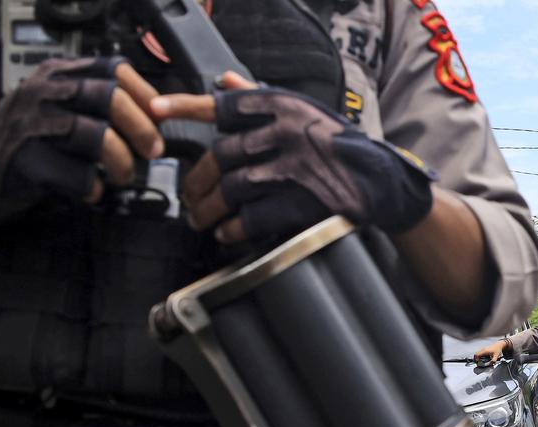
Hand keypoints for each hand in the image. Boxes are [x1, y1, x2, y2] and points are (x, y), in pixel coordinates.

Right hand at [0, 58, 162, 224]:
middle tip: (153, 150)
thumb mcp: (61, 106)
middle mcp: (45, 92)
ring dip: (121, 161)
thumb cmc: (32, 139)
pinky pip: (77, 174)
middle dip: (141, 127)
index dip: (145, 94)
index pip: (113, 69)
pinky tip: (92, 191)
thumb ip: (100, 104)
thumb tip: (158, 114)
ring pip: (96, 135)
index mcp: (59, 74)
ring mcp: (33, 125)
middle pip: (109, 98)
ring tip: (123, 176)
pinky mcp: (26, 161)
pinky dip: (92, 187)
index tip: (161, 118)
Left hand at [150, 73, 434, 245]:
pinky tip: (226, 234)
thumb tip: (226, 80)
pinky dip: (232, 229)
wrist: (383, 184)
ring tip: (201, 220)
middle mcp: (285, 134)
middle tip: (189, 199)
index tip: (154, 109)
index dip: (185, 106)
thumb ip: (263, 100)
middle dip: (197, 182)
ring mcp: (292, 171)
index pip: (225, 104)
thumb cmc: (341, 147)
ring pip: (230, 190)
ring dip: (208, 210)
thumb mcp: (305, 113)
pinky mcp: (299, 205)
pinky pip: (250, 218)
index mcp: (284, 108)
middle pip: (220, 157)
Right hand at [473, 340, 506, 364]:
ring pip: (478, 353)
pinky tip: (485, 358)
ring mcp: (483, 348)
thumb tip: (488, 365)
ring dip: (478, 357)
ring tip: (482, 361)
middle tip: (479, 362)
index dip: (476, 359)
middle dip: (476, 359)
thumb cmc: (497, 350)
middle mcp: (483, 349)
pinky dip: (480, 356)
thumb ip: (492, 361)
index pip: (476, 355)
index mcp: (484, 351)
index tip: (478, 363)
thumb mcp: (496, 356)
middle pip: (476, 354)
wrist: (499, 345)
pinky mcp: (484, 349)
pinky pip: (480, 353)